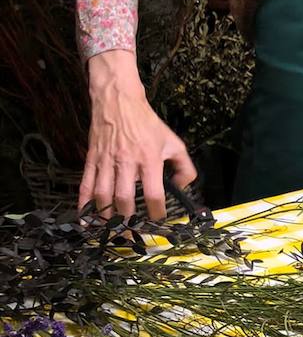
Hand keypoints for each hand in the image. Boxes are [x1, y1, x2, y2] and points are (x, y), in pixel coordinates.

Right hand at [80, 53, 195, 220]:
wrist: (118, 100)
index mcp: (149, 159)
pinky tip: (85, 219)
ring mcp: (106, 161)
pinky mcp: (92, 159)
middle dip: (128, 221)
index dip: (157, 212)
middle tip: (132, 236)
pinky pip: (86, 185)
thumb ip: (185, 166)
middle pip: (125, 199)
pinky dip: (84, 203)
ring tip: (112, 231)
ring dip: (107, 216)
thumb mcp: (173, 141)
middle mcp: (126, 162)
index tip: (159, 222)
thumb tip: (184, 186)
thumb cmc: (146, 122)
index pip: (153, 193)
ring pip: (103, 195)